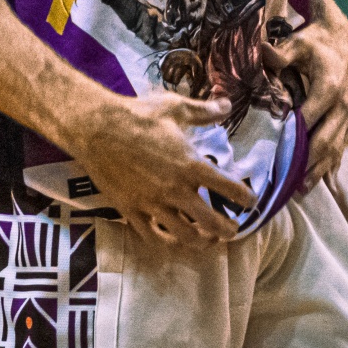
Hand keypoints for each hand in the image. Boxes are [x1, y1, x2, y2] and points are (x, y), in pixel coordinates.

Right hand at [59, 92, 252, 245]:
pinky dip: (166, 244)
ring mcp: (153, 204)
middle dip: (227, 229)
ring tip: (208, 239)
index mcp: (191, 165)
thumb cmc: (138, 115)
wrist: (97, 128)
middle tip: (232, 229)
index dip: (245, 198)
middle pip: (211, 222)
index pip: (229, 188)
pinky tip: (172, 242)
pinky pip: (152, 238)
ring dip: (202, 241)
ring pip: (185, 236)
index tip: (250, 201)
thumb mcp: (175, 108)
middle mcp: (176, 190)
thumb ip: (204, 111)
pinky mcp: (132, 211)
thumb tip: (227, 104)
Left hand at [262, 16, 347, 186]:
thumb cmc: (314, 42)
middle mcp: (341, 105)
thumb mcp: (298, 43)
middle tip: (289, 185)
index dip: (295, 137)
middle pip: (325, 140)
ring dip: (319, 171)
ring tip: (301, 191)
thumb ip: (281, 53)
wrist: (342, 42)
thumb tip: (263, 52)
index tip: (278, 155)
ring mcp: (345, 116)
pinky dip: (332, 167)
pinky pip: (340, 148)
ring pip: (334, 149)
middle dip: (308, 164)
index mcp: (329, 87)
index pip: (310, 118)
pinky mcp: (344, 122)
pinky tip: (328, 187)